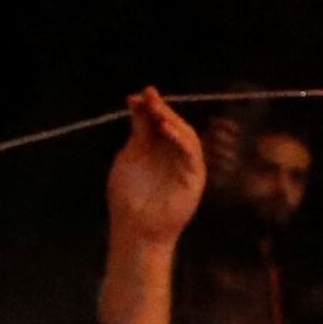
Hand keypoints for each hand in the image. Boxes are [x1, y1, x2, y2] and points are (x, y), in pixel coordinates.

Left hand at [105, 89, 209, 250]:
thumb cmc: (128, 196)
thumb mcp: (129, 156)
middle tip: (149, 95)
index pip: (157, 122)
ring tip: (157, 109)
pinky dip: (181, 140)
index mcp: (156, 148)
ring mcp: (185, 165)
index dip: (149, 107)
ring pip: (186, 136)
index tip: (137, 95)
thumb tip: (137, 103)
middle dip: (161, 109)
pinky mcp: (194, 177)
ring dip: (173, 121)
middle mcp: (172, 154)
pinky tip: (166, 129)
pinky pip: (192, 154)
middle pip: (173, 125)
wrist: (135, 228)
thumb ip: (137, 132)